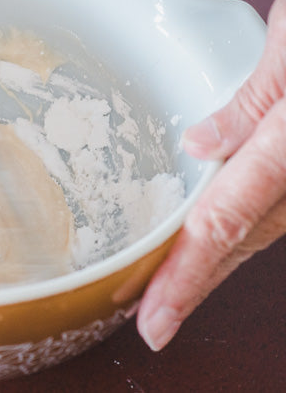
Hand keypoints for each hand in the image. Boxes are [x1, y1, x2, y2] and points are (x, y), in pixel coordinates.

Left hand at [138, 0, 285, 349]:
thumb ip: (249, 103)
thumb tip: (199, 147)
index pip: (225, 220)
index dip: (186, 277)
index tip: (155, 320)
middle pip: (241, 239)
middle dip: (192, 282)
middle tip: (150, 318)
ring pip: (259, 229)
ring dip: (213, 259)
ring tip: (167, 289)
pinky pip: (272, 207)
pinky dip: (239, 228)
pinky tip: (212, 241)